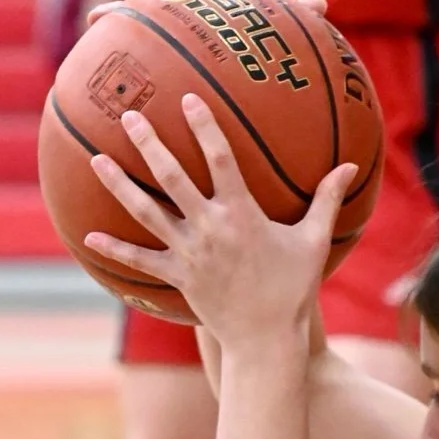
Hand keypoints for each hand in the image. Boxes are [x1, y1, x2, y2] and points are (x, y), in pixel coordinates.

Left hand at [86, 86, 355, 355]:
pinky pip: (139, 261)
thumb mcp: (313, 241)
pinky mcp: (177, 277)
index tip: (188, 98)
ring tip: (96, 159)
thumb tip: (350, 166)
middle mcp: (209, 228)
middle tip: (129, 115)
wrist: (266, 340)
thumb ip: (327, 199)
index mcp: (242, 213)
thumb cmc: (292, 289)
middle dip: (149, 143)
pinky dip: (114, 248)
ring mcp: (188, 253)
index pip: (220, 159)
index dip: (204, 127)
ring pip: (146, 213)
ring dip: (120, 185)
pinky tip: (88, 235)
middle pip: (172, 177)